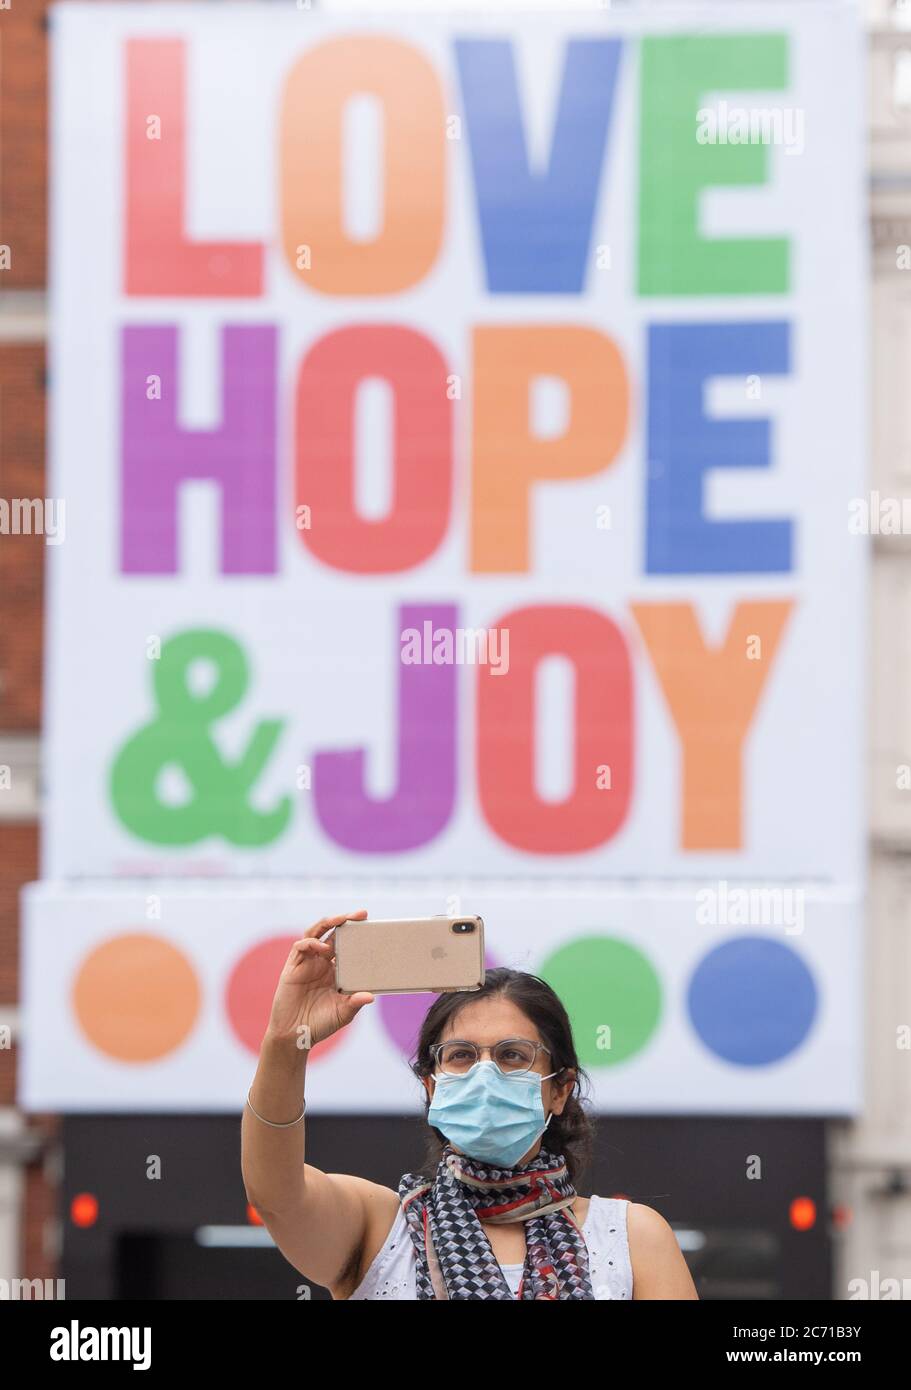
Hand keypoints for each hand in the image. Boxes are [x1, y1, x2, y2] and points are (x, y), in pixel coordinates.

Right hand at [264, 911, 373, 1049]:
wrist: (294, 1036)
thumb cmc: (320, 1024)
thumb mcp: (342, 1013)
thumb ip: (354, 1003)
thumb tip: (371, 996)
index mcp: (335, 970)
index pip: (347, 945)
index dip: (357, 934)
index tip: (372, 926)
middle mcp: (321, 962)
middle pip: (333, 933)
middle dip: (345, 921)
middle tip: (361, 915)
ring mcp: (307, 963)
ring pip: (315, 934)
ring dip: (328, 923)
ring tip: (341, 919)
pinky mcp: (293, 967)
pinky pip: (301, 947)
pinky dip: (311, 943)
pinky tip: (322, 946)